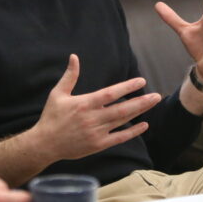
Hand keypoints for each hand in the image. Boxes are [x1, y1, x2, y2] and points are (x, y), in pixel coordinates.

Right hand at [30, 54, 160, 160]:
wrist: (45, 144)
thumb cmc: (51, 116)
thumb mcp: (58, 93)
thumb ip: (70, 76)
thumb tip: (74, 57)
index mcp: (84, 103)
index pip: (110, 93)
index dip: (127, 87)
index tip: (141, 81)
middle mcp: (93, 118)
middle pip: (122, 108)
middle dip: (141, 102)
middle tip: (157, 96)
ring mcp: (96, 132)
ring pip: (122, 121)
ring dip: (139, 112)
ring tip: (152, 104)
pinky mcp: (98, 144)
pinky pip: (119, 138)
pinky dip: (132, 132)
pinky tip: (143, 125)